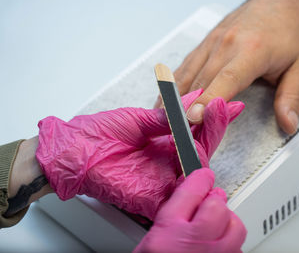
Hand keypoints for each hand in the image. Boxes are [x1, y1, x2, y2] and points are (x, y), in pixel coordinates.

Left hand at [36, 89, 243, 219]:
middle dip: (215, 125)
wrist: (72, 152)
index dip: (213, 118)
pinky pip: (182, 191)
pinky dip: (194, 174)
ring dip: (207, 141)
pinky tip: (200, 151)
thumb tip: (190, 103)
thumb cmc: (97, 135)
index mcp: (165, 143)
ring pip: (197, 166)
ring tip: (209, 117)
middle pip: (202, 147)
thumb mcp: (137, 119)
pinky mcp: (155, 197)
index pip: (196, 131)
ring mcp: (163, 179)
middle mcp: (168, 161)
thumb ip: (166, 117)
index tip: (227, 103)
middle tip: (221, 105)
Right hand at [134, 168, 246, 252]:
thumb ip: (171, 218)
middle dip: (215, 200)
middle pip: (218, 205)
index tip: (203, 175)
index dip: (200, 179)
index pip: (191, 191)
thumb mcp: (150, 243)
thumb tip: (190, 196)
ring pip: (235, 227)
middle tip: (211, 201)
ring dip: (228, 222)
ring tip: (218, 225)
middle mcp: (193, 244)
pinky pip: (239, 250)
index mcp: (168, 233)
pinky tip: (220, 247)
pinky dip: (232, 245)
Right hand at [160, 0, 298, 134]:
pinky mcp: (206, 42)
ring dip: (174, 98)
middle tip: (177, 134)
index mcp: (252, 50)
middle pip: (201, 81)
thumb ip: (291, 97)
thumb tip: (288, 124)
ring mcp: (213, 41)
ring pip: (188, 73)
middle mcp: (227, 44)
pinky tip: (166, 99)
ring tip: (164, 121)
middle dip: (186, 108)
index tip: (193, 118)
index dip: (208, 100)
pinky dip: (174, 84)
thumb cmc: (290, 31)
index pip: (226, 79)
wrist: (280, 0)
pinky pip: (186, 65)